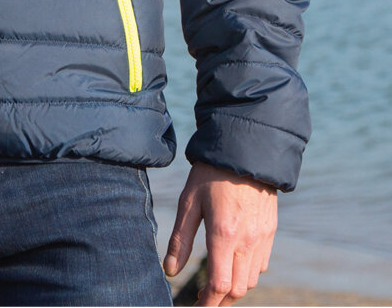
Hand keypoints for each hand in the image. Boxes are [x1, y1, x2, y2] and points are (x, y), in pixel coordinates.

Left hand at [164, 162, 276, 305]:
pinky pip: (262, 264)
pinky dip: (249, 272)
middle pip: (238, 290)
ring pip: (252, 280)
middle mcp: (247, 240)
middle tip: (203, 297)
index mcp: (223, 234)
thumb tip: (170, 272)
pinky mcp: (271, 231)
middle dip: (220, 300)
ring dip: (235, 287)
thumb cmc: (210, 173)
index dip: (207, 303)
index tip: (196, 306)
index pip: (219, 285)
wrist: (244, 149)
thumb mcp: (188, 201)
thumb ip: (179, 240)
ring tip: (216, 281)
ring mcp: (263, 237)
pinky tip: (234, 262)